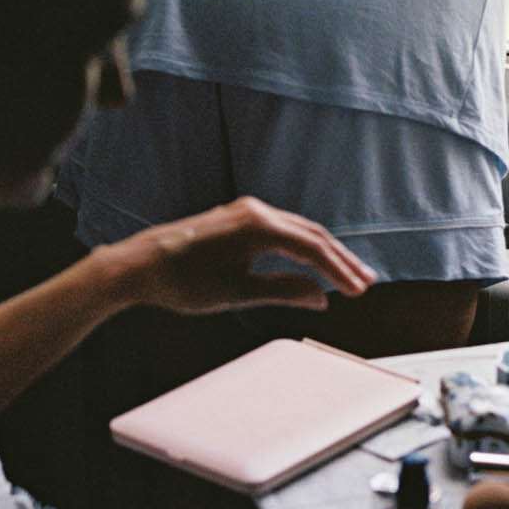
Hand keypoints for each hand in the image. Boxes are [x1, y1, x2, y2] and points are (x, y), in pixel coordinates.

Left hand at [118, 196, 376, 313]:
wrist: (141, 264)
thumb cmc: (184, 282)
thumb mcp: (236, 293)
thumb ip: (283, 291)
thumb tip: (322, 298)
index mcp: (259, 226)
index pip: (312, 247)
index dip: (339, 270)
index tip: (360, 291)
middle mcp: (257, 211)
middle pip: (312, 233)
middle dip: (341, 259)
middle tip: (367, 282)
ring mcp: (247, 212)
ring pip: (299, 229)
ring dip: (325, 252)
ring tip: (349, 275)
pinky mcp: (239, 218)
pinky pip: (283, 229)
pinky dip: (304, 246)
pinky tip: (313, 263)